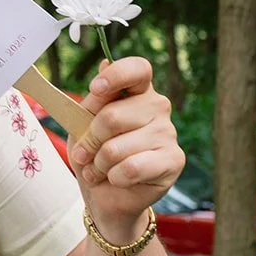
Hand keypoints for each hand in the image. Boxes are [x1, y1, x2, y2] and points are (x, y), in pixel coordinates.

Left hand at [69, 57, 183, 238]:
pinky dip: (112, 178)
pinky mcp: (173, 160)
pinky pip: (130, 168)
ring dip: (98, 164)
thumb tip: (103, 62)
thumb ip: (92, 100)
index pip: (138, 69)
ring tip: (100, 169)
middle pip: (112, 116)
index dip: (116, 75)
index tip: (96, 88)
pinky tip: (116, 179)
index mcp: (136, 92)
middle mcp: (157, 107)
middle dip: (88, 141)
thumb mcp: (81, 124)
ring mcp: (168, 133)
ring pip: (116, 147)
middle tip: (84, 153)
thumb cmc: (93, 154)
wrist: (105, 194)